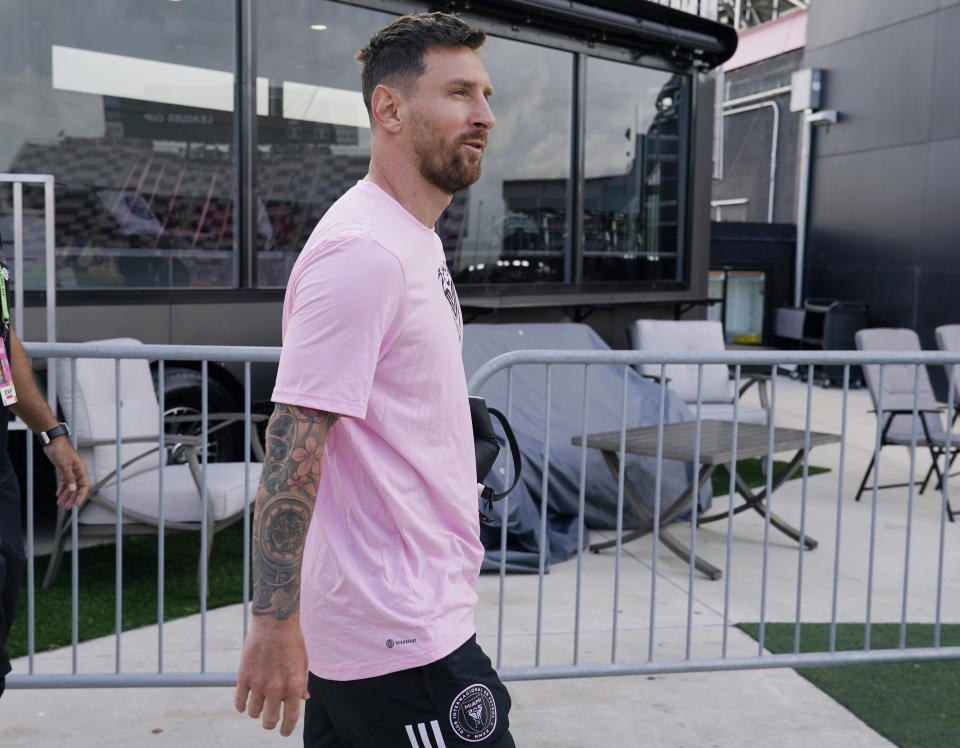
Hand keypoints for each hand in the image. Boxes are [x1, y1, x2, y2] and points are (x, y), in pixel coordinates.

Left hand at [42, 438, 89, 508]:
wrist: (53, 442)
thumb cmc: (62, 450)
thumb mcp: (65, 465)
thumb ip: (69, 478)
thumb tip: (73, 489)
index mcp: (81, 470)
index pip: (84, 486)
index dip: (81, 496)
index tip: (77, 504)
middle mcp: (77, 472)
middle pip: (77, 488)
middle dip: (73, 498)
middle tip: (67, 507)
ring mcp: (70, 472)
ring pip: (70, 487)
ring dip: (66, 495)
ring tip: (60, 503)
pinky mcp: (64, 471)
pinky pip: (64, 483)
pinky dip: (62, 489)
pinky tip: (58, 494)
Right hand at [235, 614, 309, 736]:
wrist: (274, 622)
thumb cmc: (292, 641)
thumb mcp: (303, 662)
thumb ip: (302, 683)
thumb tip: (302, 700)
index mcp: (294, 685)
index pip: (290, 718)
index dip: (286, 729)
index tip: (283, 732)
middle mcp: (276, 688)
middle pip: (269, 720)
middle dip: (269, 723)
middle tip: (269, 720)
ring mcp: (258, 683)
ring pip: (253, 712)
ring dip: (256, 712)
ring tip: (259, 705)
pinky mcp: (243, 676)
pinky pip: (239, 701)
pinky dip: (241, 705)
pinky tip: (245, 702)